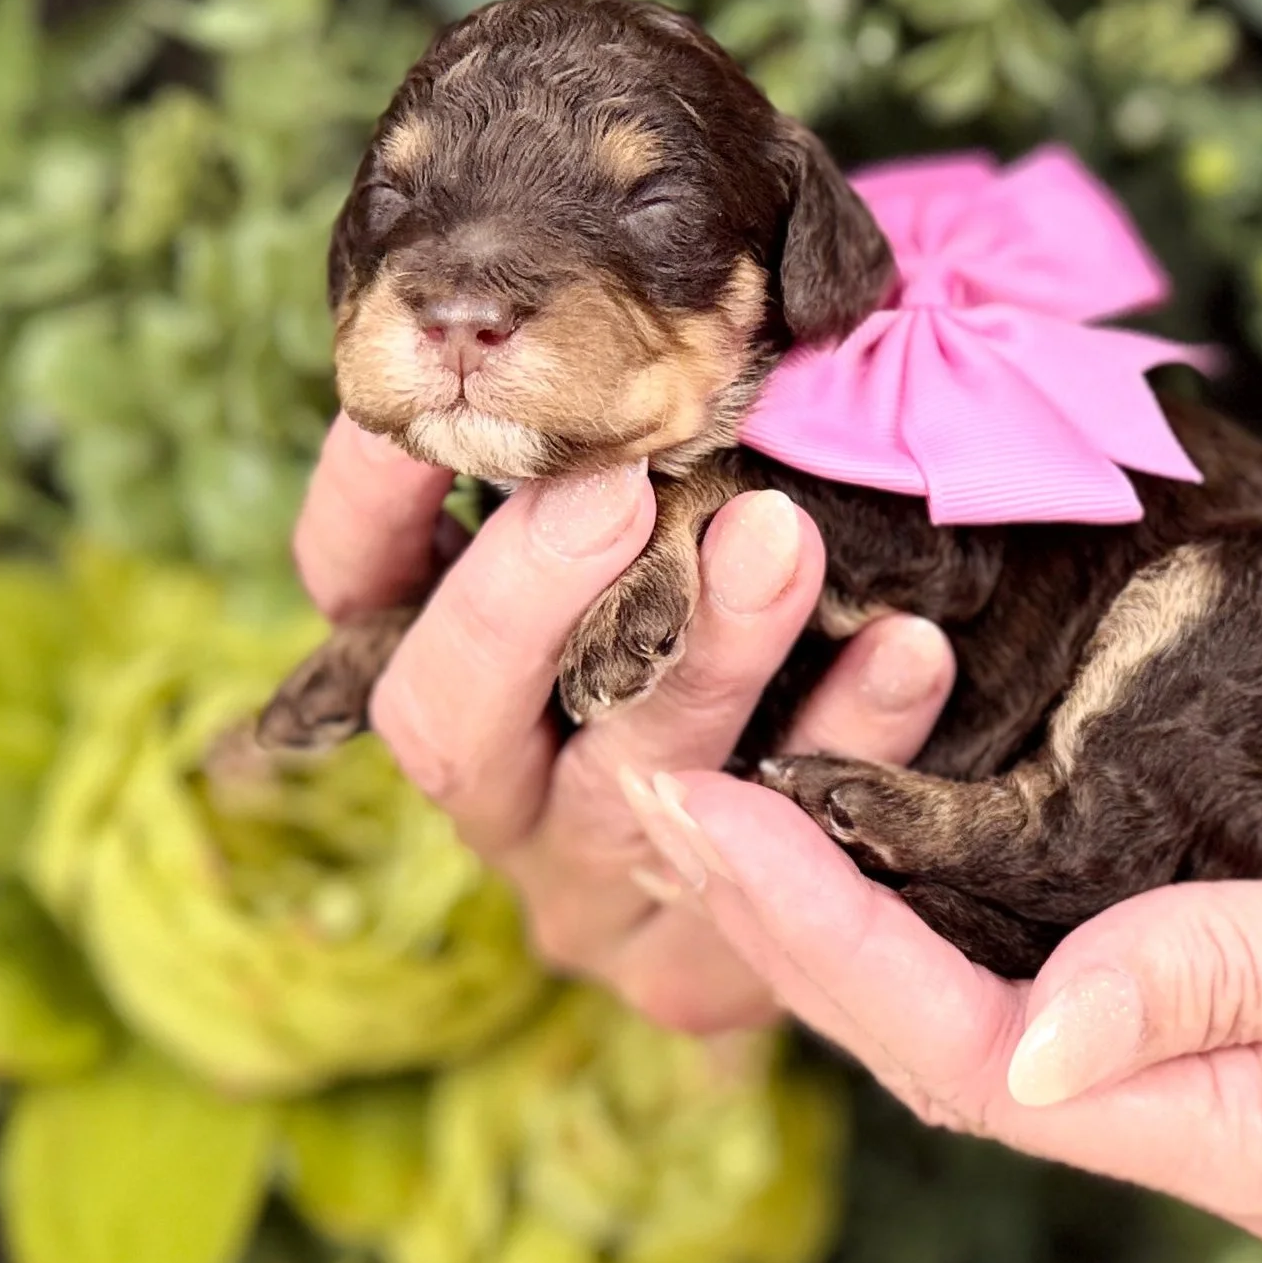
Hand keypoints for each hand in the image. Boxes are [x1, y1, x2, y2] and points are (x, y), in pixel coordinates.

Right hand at [290, 415, 955, 1032]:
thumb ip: (619, 444)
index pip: (353, 587)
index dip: (369, 493)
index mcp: (448, 679)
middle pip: (446, 718)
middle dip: (522, 594)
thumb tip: (629, 294)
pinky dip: (848, 741)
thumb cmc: (729, 613)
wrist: (828, 859)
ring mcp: (594, 892)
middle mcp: (499, 795)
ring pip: (624, 786)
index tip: (423, 387)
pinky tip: (908, 648)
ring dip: (706, 656)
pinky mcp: (703, 968)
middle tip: (611, 484)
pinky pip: (780, 860)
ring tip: (782, 539)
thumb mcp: (656, 530)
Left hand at [626, 762, 1261, 1244]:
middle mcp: (1244, 1115)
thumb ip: (1245, 974)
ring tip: (736, 764)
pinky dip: (982, 869)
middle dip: (801, 916)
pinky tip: (914, 785)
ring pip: (1012, 991)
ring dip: (870, 888)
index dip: (824, 941)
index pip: (987, 1061)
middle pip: (965, 1037)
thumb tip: (1031, 1040)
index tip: (701, 808)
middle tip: (660, 769)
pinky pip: (1093, 938)